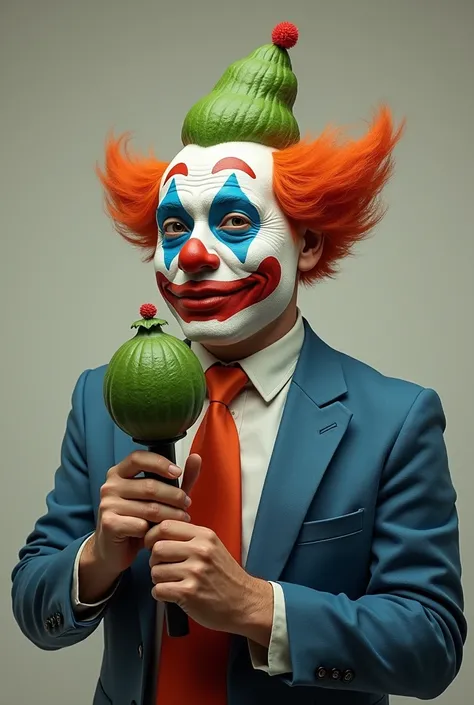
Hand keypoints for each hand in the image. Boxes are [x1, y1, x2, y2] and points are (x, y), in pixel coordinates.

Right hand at [92, 451, 200, 575]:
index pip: (138, 458)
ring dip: (171, 514)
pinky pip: (140, 525)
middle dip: (174, 496)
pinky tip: (161, 534)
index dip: (160, 463)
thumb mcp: (159, 498)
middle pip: (149, 486)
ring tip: (183, 519)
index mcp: (119, 473)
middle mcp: (110, 486)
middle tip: (187, 504)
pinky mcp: (109, 523)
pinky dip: (154, 531)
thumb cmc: (138, 520)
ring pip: (149, 508)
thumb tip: (196, 457)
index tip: (178, 472)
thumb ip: (178, 479)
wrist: (114, 550)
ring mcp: (107, 504)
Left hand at [145, 521, 273, 645]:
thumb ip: (189, 538)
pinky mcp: (189, 593)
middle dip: (154, 560)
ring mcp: (195, 572)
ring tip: (172, 582)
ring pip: (155, 571)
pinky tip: (172, 594)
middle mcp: (200, 551)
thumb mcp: (213, 547)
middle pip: (157, 548)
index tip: (152, 545)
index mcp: (204, 536)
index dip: (152, 536)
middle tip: (162, 567)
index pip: (165, 526)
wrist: (244, 602)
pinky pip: (158, 590)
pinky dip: (160, 594)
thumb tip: (158, 534)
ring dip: (158, 579)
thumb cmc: (226, 577)